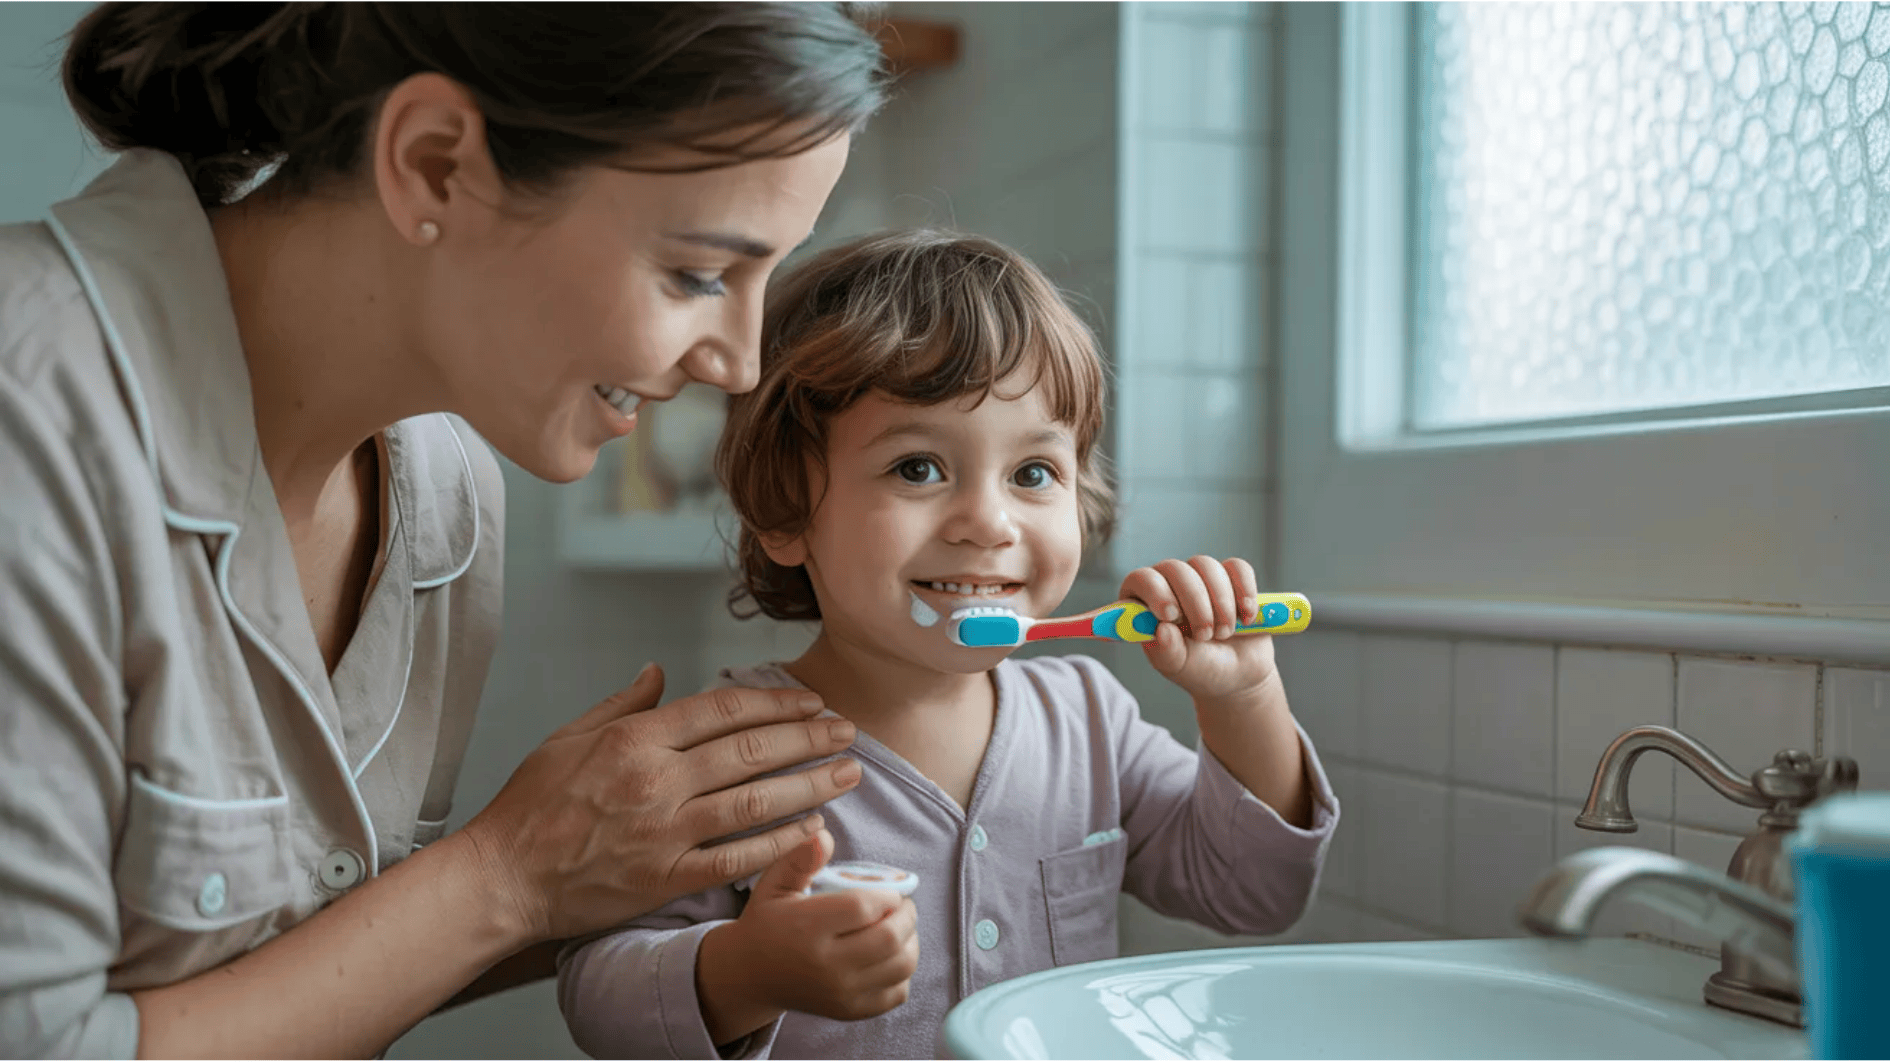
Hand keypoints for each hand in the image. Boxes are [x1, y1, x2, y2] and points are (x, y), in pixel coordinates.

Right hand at [455, 663, 862, 942]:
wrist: (501, 878)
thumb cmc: (530, 806)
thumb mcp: (568, 737)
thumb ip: (623, 703)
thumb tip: (660, 670)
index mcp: (635, 739)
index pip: (724, 710)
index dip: (776, 702)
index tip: (811, 701)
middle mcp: (656, 781)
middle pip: (752, 751)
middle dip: (809, 737)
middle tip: (848, 730)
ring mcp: (664, 832)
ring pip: (755, 801)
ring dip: (809, 785)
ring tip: (847, 773)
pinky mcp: (666, 879)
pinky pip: (736, 858)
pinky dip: (779, 842)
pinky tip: (812, 829)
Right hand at [697, 830, 918, 1041]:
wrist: (750, 975)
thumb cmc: (767, 922)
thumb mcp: (774, 884)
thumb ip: (800, 858)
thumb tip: (825, 835)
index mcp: (807, 929)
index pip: (865, 907)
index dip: (888, 894)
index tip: (889, 889)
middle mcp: (826, 965)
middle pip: (890, 938)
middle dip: (907, 915)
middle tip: (902, 905)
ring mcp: (841, 993)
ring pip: (901, 966)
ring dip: (911, 941)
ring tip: (899, 927)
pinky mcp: (850, 1011)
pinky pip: (897, 993)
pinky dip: (903, 972)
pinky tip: (890, 956)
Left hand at [1120, 555, 1278, 701]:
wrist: (1239, 675)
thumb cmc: (1200, 670)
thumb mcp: (1180, 667)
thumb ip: (1166, 652)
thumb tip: (1162, 630)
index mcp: (1146, 604)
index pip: (1140, 579)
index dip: (1155, 591)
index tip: (1172, 615)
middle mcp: (1170, 585)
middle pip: (1175, 569)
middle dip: (1194, 602)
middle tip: (1205, 635)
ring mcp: (1201, 578)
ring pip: (1206, 566)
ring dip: (1220, 603)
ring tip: (1224, 633)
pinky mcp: (1232, 577)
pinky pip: (1238, 567)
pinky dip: (1245, 591)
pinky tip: (1246, 617)